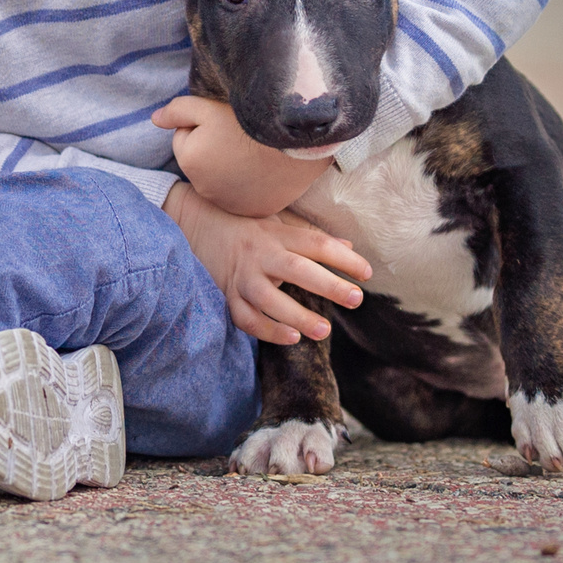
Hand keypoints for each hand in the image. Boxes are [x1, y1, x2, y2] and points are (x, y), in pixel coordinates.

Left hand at [153, 95, 336, 218]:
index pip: (186, 139)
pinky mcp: (256, 211)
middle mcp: (206, 190)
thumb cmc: (251, 118)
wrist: (298, 138)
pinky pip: (246, 196)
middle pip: (204, 163)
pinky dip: (251, 185)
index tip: (227, 122)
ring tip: (255, 152)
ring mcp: (232, 204)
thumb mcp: (207, 106)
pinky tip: (265, 170)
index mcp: (189, 162)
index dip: (203, 126)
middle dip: (214, 150)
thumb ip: (176, 110)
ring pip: (223, 180)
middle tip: (242, 136)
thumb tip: (154, 119)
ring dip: (231, 169)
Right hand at [165, 182, 370, 345]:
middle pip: (296, 269)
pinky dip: (268, 331)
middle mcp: (260, 254)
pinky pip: (246, 318)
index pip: (315, 243)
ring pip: (269, 299)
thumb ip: (311, 237)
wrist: (195, 225)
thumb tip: (349, 246)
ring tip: (325, 331)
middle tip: (356, 299)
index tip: (367, 272)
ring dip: (298, 316)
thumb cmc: (247, 227)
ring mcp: (242, 277)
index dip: (343, 257)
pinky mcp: (227, 296)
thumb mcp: (278, 223)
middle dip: (328, 285)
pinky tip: (291, 339)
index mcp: (277, 234)